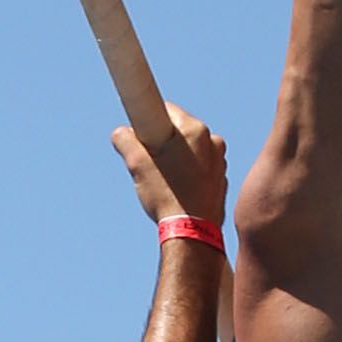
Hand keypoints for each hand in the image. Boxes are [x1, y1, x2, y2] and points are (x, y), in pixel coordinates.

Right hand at [111, 103, 226, 226]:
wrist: (192, 231)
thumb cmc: (166, 195)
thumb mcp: (137, 163)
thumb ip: (125, 140)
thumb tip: (120, 133)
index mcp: (194, 130)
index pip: (166, 110)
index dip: (149, 120)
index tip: (141, 134)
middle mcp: (213, 141)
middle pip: (179, 130)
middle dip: (162, 142)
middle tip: (149, 162)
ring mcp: (220, 161)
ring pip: (190, 149)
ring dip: (176, 158)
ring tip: (164, 180)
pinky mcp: (221, 179)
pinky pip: (200, 167)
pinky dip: (188, 173)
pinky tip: (177, 190)